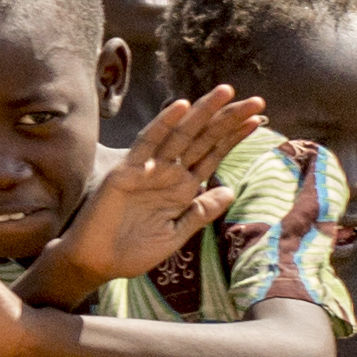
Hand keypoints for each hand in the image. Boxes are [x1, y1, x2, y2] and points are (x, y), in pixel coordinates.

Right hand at [47, 90, 251, 290]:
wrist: (98, 263)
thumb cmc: (133, 252)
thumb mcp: (176, 234)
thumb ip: (200, 212)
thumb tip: (230, 191)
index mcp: (182, 188)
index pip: (212, 155)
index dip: (233, 137)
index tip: (257, 120)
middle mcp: (168, 173)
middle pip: (202, 139)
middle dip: (228, 119)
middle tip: (256, 101)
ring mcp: (148, 169)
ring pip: (181, 135)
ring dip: (204, 113)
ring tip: (227, 93)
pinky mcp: (126, 171)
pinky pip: (147, 143)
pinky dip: (163, 124)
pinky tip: (181, 107)